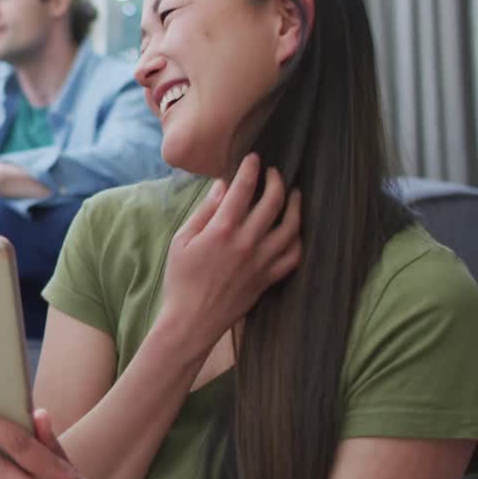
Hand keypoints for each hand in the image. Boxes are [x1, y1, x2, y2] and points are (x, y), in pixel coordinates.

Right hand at [159, 153, 301, 350]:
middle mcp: (246, 243)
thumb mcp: (181, 241)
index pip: (242, 190)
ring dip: (295, 206)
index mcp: (221, 231)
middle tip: (274, 172)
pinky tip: (294, 230)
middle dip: (276, 181)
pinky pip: (293, 256)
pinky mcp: (268, 279)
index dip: (250, 169)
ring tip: (293, 194)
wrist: (191, 320)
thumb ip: (204, 212)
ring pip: (291, 227)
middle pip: (272, 203)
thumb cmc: (180, 279)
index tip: (253, 158)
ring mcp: (261, 262)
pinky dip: (298, 240)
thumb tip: (221, 187)